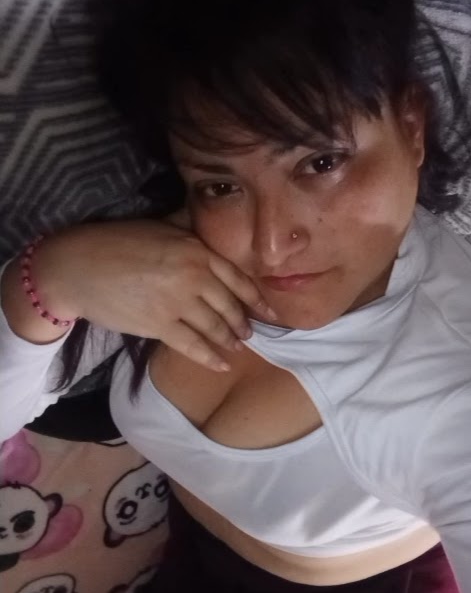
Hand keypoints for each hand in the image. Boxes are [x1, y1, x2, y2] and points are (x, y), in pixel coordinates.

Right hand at [29, 219, 275, 370]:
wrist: (78, 266)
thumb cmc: (117, 242)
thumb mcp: (161, 226)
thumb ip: (189, 230)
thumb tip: (209, 227)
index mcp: (197, 251)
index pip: (238, 279)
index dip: (257, 299)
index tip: (270, 312)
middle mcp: (194, 276)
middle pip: (230, 306)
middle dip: (243, 323)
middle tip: (250, 333)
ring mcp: (178, 303)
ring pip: (215, 328)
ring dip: (230, 341)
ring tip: (237, 347)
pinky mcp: (160, 326)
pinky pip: (193, 346)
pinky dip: (210, 358)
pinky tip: (221, 365)